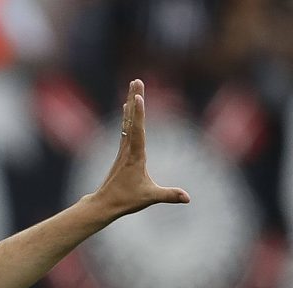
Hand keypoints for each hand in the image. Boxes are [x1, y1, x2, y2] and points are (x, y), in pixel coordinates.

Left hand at [90, 79, 189, 218]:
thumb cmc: (125, 200)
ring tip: (133, 86)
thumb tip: (188, 198)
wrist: (104, 203)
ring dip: (131, 102)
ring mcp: (124, 149)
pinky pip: (126, 128)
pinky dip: (129, 115)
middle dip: (135, 99)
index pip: (138, 131)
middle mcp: (128, 149)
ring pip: (128, 121)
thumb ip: (169, 195)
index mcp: (135, 156)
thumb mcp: (149, 197)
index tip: (138, 97)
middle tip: (136, 80)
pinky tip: (127, 106)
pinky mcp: (122, 152)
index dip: (138, 114)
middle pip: (132, 119)